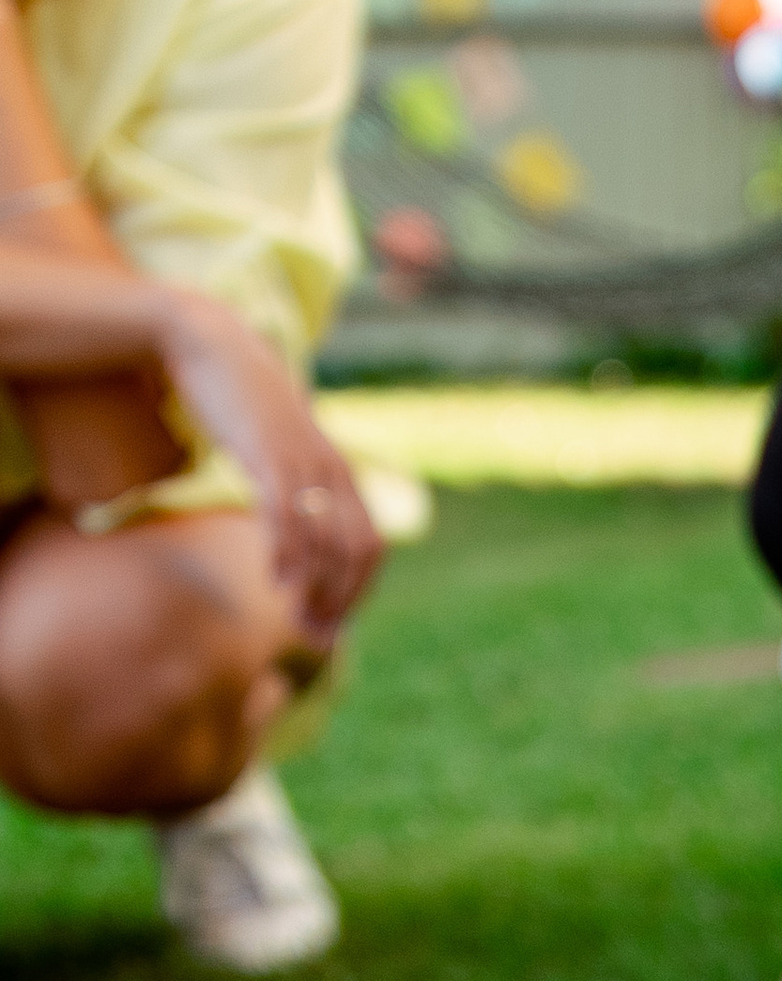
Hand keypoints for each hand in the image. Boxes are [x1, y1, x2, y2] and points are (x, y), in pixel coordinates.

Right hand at [150, 288, 380, 636]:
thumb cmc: (239, 404)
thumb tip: (293, 531)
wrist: (210, 344)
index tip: (334, 625)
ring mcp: (302, 461)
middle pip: (357, 551)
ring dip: (315, 588)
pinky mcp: (267, 453)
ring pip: (326, 538)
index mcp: (340, 473)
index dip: (359, 592)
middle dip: (341, 601)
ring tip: (297, 620)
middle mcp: (332, 469)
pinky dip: (286, 552)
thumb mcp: (277, 452)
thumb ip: (293, 488)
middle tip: (315, 636)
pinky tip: (276, 580)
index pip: (372, 547)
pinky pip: (285, 513)